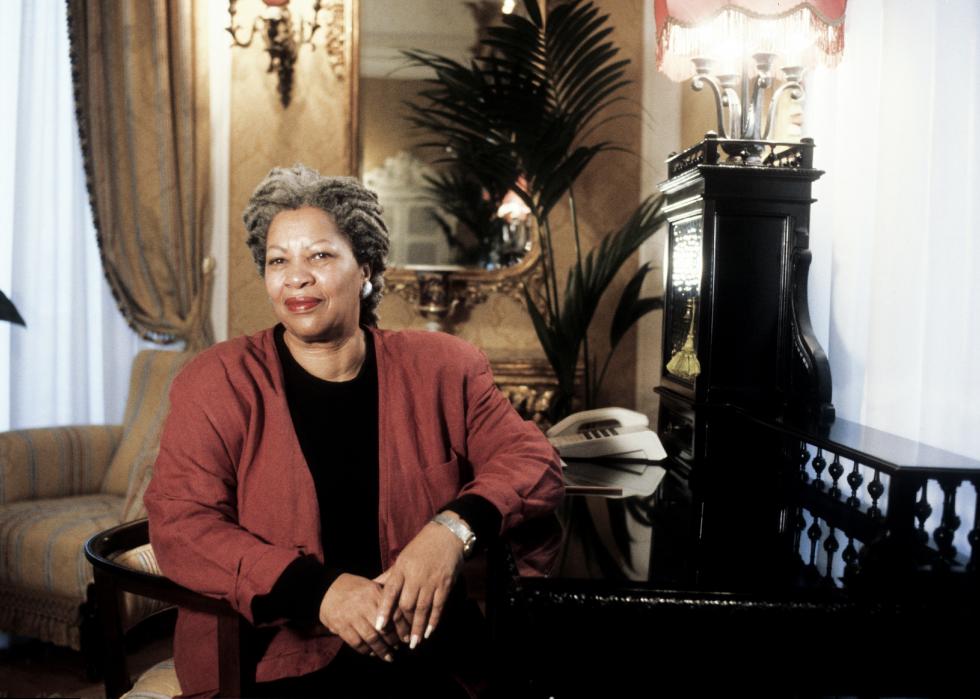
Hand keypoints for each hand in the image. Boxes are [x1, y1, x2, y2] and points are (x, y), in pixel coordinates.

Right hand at [318, 573, 400, 660]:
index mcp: (375, 592)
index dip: (402, 628)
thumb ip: (385, 598)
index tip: (407, 637)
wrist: (325, 588)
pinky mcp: (341, 626)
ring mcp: (352, 616)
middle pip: (385, 628)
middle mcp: (365, 604)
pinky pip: (357, 643)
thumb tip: (404, 615)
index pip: (394, 612)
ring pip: (372, 638)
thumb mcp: (371, 586)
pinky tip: (371, 653)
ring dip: (381, 650)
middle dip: (393, 641)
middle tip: (397, 647)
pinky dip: (366, 651)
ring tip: (388, 656)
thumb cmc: (353, 588)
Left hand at [374, 515, 465, 648]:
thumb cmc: (421, 547)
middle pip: (407, 604)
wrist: (446, 535)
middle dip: (402, 624)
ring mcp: (431, 581)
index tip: (379, 626)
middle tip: (399, 640)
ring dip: (417, 628)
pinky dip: (433, 620)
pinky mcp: (445, 584)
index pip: (390, 592)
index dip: (384, 610)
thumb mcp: (403, 558)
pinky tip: (429, 632)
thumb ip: (389, 575)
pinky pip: (438, 606)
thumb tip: (372, 585)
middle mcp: (416, 576)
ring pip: (422, 608)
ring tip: (413, 643)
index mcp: (402, 568)